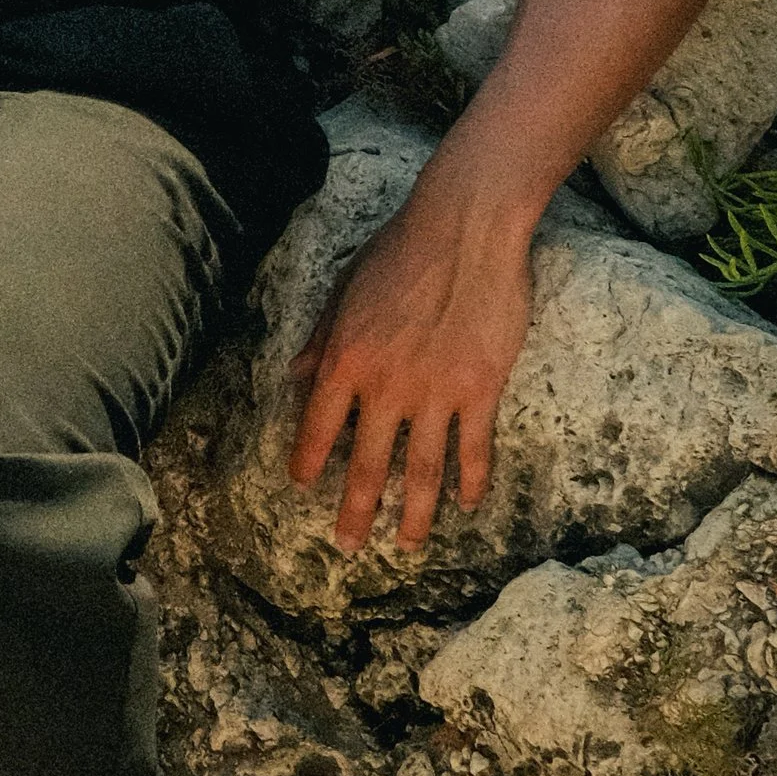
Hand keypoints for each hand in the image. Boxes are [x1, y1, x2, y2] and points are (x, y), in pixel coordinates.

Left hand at [286, 172, 538, 549]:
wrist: (465, 229)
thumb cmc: (399, 250)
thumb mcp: (344, 290)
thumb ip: (322, 339)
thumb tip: (295, 375)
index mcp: (345, 360)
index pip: (318, 426)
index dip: (308, 460)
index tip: (303, 487)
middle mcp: (386, 386)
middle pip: (368, 464)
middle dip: (357, 511)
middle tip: (348, 546)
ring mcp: (436, 392)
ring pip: (423, 469)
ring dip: (415, 514)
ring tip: (408, 546)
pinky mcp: (481, 388)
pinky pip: (474, 447)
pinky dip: (470, 480)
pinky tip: (467, 504)